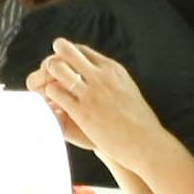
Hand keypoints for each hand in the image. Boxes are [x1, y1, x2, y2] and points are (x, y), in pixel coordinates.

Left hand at [29, 38, 159, 165]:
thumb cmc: (138, 121)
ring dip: (47, 76)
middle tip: (48, 73)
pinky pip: (55, 92)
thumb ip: (113, 80)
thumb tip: (103, 76)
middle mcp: (101, 76)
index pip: (81, 50)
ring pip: (57, 68)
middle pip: (66, 50)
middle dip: (54, 58)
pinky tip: (49, 103)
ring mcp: (91, 93)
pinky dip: (48, 94)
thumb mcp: (127, 89)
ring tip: (47, 88)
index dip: (66, 56)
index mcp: (113, 69)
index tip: (62, 68)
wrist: (146, 143)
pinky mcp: (82, 111)